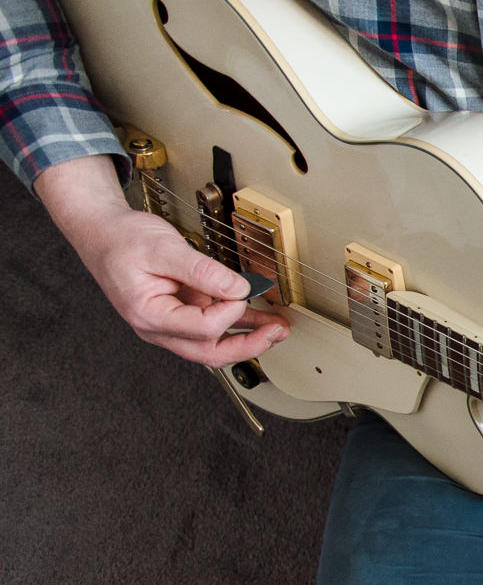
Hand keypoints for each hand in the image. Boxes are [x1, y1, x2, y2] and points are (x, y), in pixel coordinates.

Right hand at [64, 200, 287, 366]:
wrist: (103, 232)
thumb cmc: (122, 240)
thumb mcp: (163, 248)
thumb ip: (202, 270)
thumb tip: (238, 288)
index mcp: (148, 315)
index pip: (201, 329)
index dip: (229, 312)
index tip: (243, 290)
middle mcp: (159, 327)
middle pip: (209, 353)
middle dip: (249, 345)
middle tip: (276, 332)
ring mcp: (171, 324)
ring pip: (214, 344)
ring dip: (249, 337)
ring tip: (277, 328)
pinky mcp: (181, 313)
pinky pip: (213, 326)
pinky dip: (238, 322)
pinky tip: (261, 318)